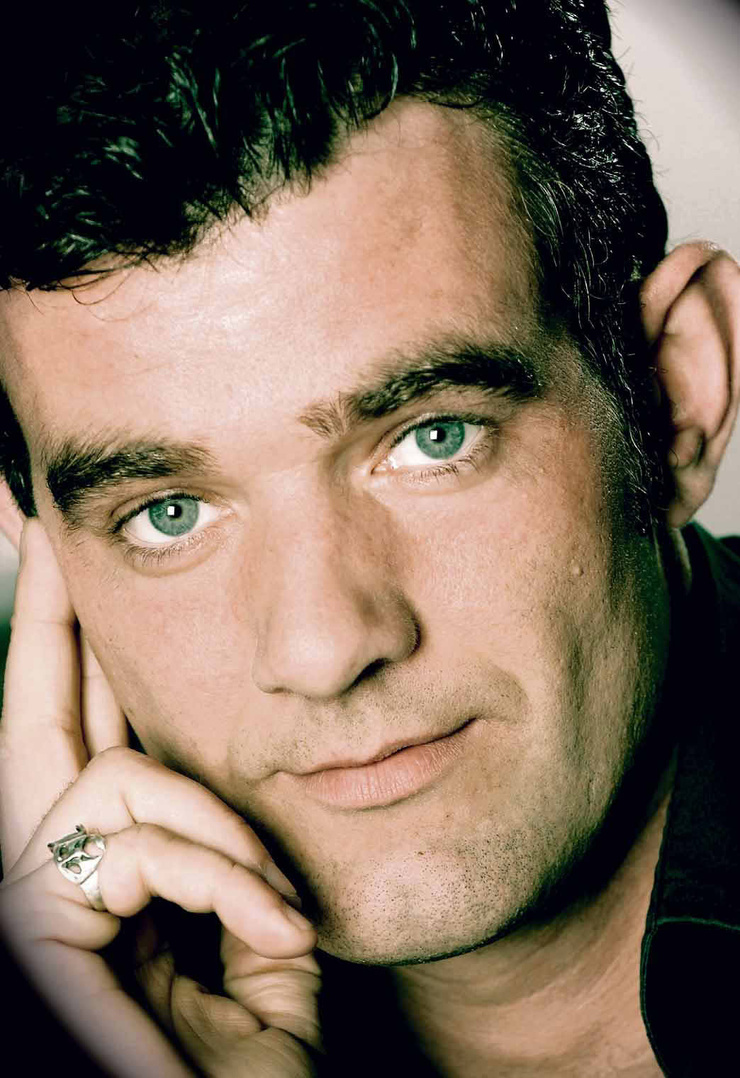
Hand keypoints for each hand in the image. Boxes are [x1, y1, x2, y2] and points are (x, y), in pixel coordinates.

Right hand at [0, 520, 321, 1076]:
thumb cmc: (253, 1056)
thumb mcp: (257, 929)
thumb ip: (232, 854)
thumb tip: (241, 777)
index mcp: (107, 868)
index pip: (82, 732)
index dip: (69, 649)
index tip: (66, 560)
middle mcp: (51, 871)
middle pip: (36, 712)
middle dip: (47, 610)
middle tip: (24, 507)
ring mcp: (32, 897)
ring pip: (110, 776)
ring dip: (217, 834)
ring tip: (274, 911)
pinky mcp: (31, 926)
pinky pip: (134, 837)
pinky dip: (219, 875)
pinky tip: (268, 925)